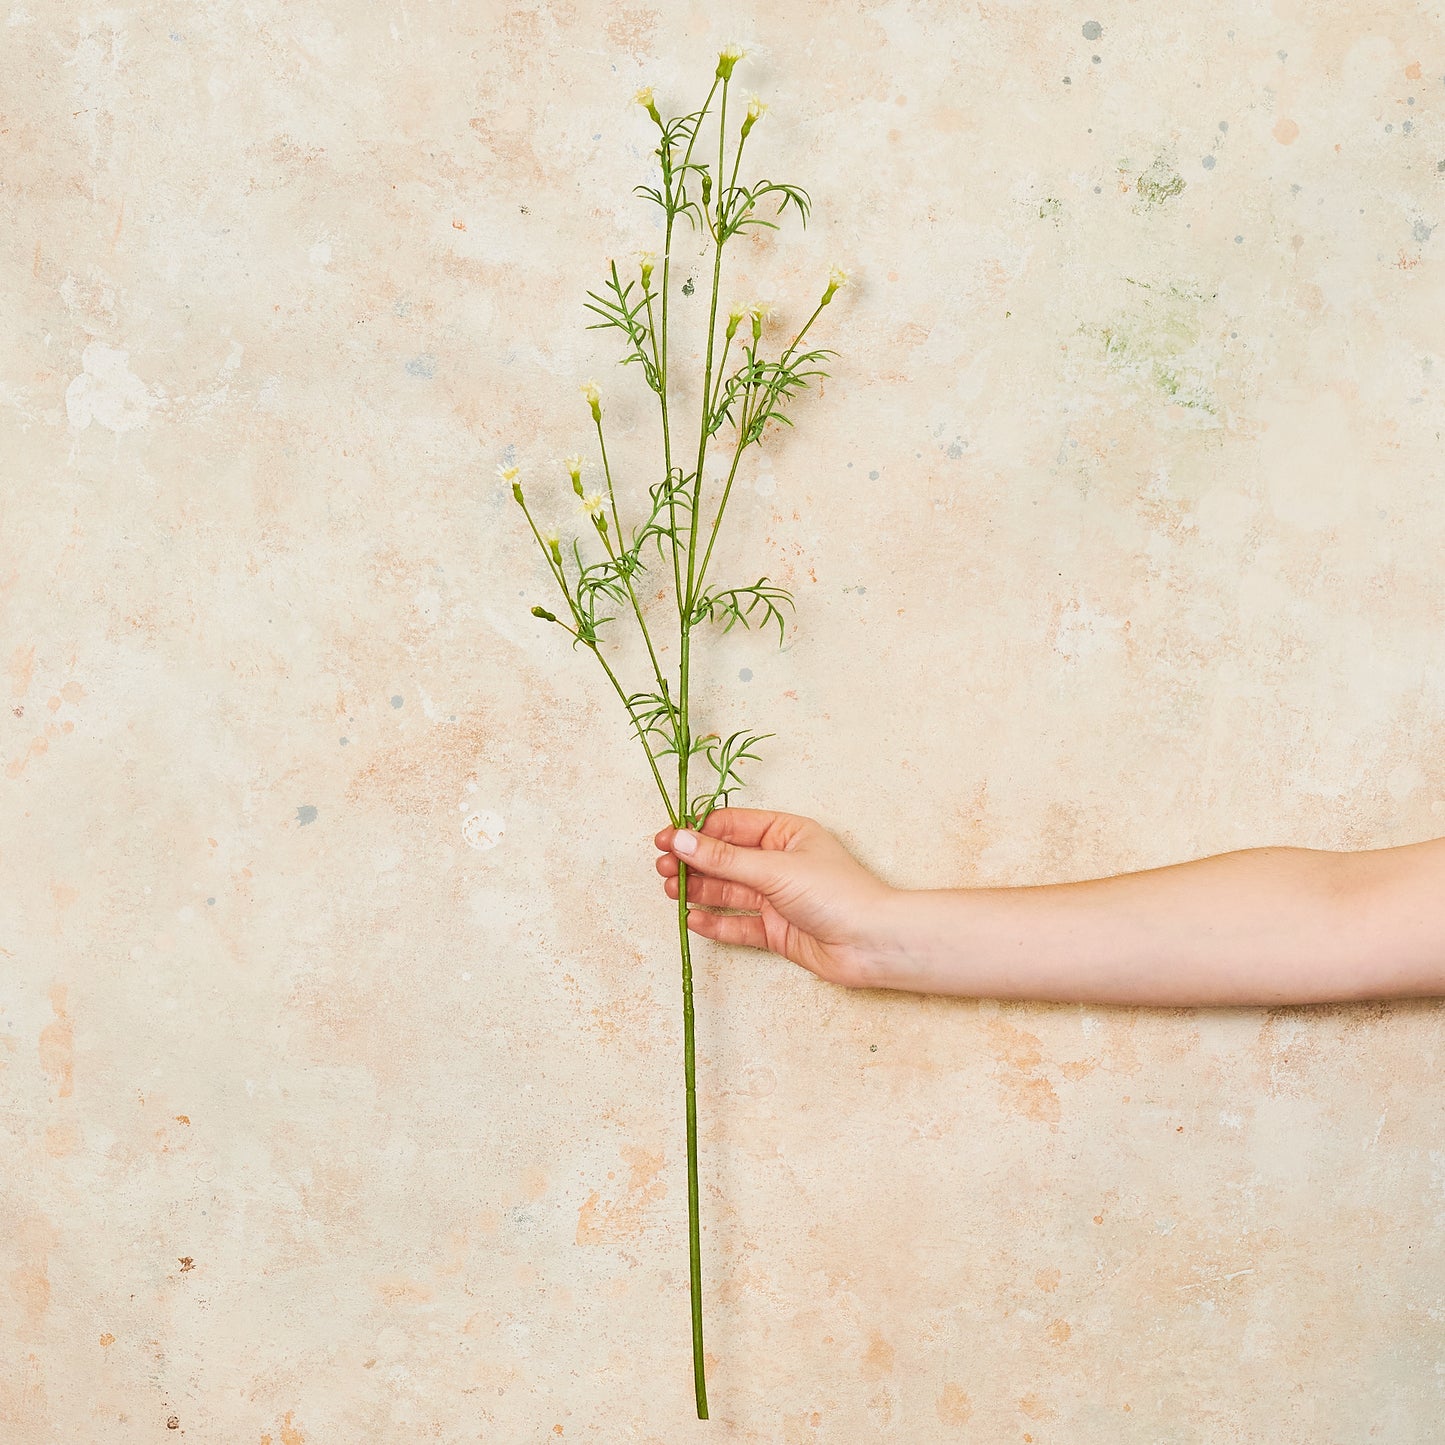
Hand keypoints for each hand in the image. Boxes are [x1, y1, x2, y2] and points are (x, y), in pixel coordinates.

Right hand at [653, 807, 899, 988]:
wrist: (873, 944)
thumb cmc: (837, 894)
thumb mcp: (775, 869)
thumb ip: (724, 859)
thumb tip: (681, 840)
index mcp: (785, 833)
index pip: (731, 827)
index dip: (696, 832)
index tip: (666, 840)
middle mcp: (779, 863)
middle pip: (725, 859)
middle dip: (692, 862)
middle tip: (662, 868)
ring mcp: (777, 897)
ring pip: (728, 891)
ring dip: (698, 890)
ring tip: (670, 891)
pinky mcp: (776, 930)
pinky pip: (737, 924)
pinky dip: (714, 922)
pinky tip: (692, 918)